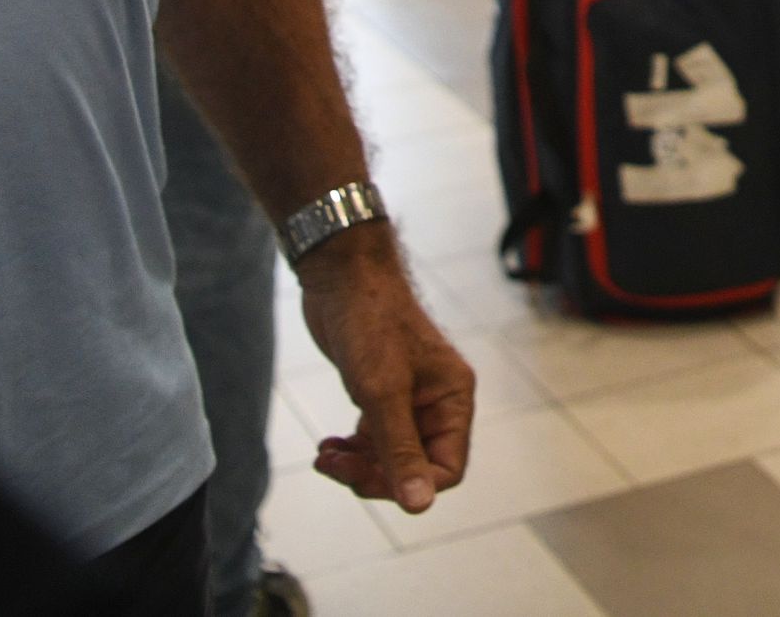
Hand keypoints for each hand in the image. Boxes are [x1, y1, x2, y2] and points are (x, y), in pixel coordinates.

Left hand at [294, 228, 476, 514]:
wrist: (343, 274)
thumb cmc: (370, 323)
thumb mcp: (383, 393)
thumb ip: (400, 450)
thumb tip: (418, 505)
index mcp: (453, 398)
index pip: (446, 468)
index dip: (409, 484)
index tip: (366, 478)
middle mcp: (437, 401)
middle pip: (416, 466)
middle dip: (374, 473)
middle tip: (336, 465)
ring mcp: (410, 397)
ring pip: (391, 455)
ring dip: (358, 464)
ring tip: (325, 457)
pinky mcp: (382, 391)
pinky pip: (375, 438)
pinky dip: (352, 448)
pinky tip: (328, 446)